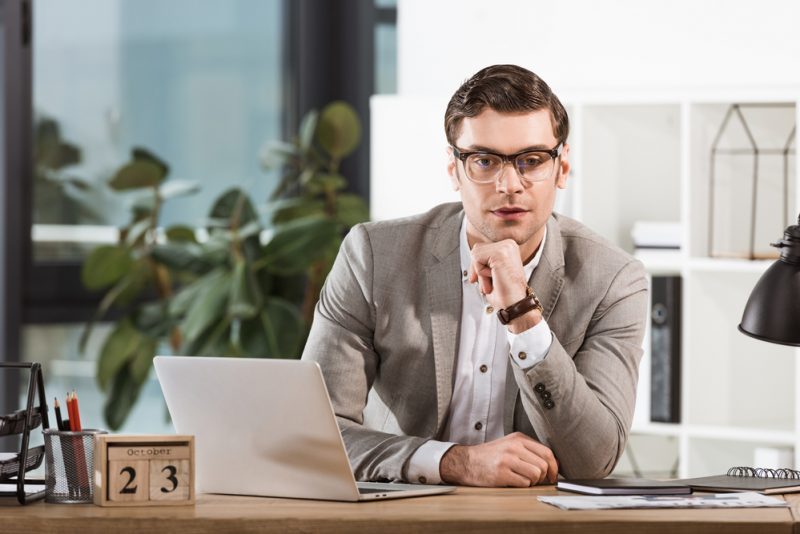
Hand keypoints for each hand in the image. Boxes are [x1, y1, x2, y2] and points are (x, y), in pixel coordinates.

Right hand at [439, 432, 558, 486]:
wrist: (466, 461)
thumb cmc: (489, 455)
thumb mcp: (509, 445)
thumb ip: (529, 450)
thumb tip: (553, 464)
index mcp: (518, 438)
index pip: (547, 452)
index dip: (554, 466)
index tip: (553, 475)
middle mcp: (514, 447)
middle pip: (543, 465)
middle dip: (543, 476)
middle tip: (536, 480)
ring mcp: (507, 460)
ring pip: (535, 475)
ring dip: (532, 482)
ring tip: (523, 480)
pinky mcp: (502, 474)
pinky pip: (524, 483)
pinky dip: (522, 486)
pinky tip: (513, 481)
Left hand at [468, 240, 541, 332]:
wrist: (515, 303)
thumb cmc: (504, 292)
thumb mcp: (491, 272)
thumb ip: (484, 260)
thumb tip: (473, 253)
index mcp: (508, 247)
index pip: (482, 248)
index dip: (477, 265)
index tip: (478, 278)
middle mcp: (509, 244)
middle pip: (477, 249)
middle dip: (477, 268)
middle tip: (488, 283)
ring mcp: (506, 247)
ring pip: (476, 253)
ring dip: (480, 272)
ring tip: (493, 282)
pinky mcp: (500, 253)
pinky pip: (477, 259)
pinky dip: (481, 272)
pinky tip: (494, 279)